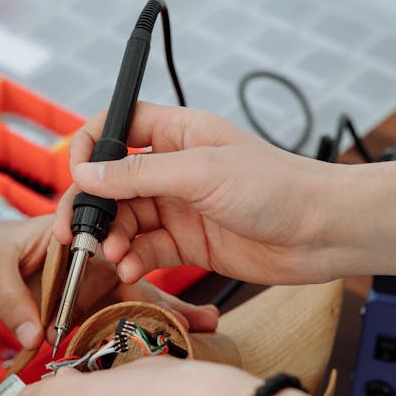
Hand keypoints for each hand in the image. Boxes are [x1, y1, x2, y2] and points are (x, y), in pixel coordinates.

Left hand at [0, 214, 217, 349]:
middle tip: (205, 319)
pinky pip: (115, 325)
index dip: (135, 256)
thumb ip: (9, 298)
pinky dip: (139, 338)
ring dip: (167, 320)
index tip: (150, 283)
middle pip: (138, 274)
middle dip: (172, 297)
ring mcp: (94, 285)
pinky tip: (169, 350)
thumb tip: (32, 336)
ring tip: (202, 335)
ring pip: (135, 303)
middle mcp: (93, 257)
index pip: (112, 238)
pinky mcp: (88, 309)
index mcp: (74, 232)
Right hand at [55, 103, 346, 285]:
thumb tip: (86, 174)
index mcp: (178, 133)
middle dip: (92, 207)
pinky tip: (132, 269)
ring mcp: (181, 208)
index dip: (91, 146)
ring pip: (127, 221)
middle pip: (114, 183)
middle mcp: (175, 169)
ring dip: (112, 239)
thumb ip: (138, 176)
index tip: (76, 173)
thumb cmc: (276, 187)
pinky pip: (148, 250)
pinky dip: (134, 260)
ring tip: (111, 254)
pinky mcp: (190, 244)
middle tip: (75, 233)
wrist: (321, 232)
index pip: (117, 127)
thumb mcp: (199, 173)